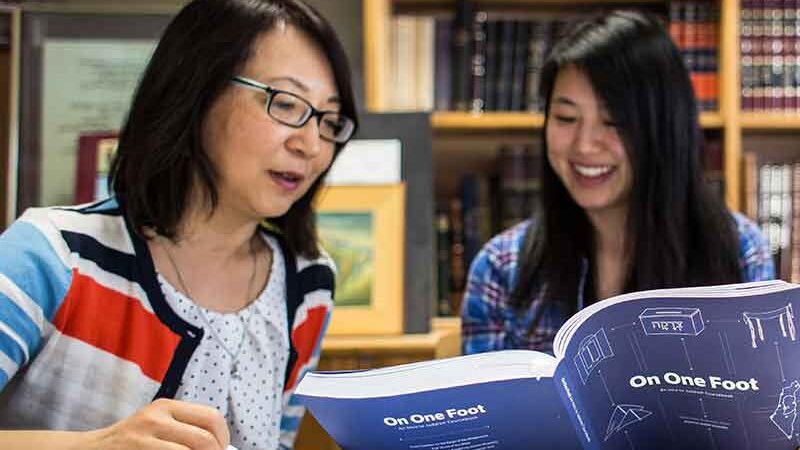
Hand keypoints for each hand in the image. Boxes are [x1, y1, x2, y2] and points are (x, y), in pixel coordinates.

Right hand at [86, 398, 229, 449]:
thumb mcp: (156, 425)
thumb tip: (219, 445)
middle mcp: (156, 417)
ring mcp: (144, 436)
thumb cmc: (131, 442)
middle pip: (204, 438)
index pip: (211, 417)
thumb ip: (183, 428)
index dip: (223, 437)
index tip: (222, 449)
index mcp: (166, 406)